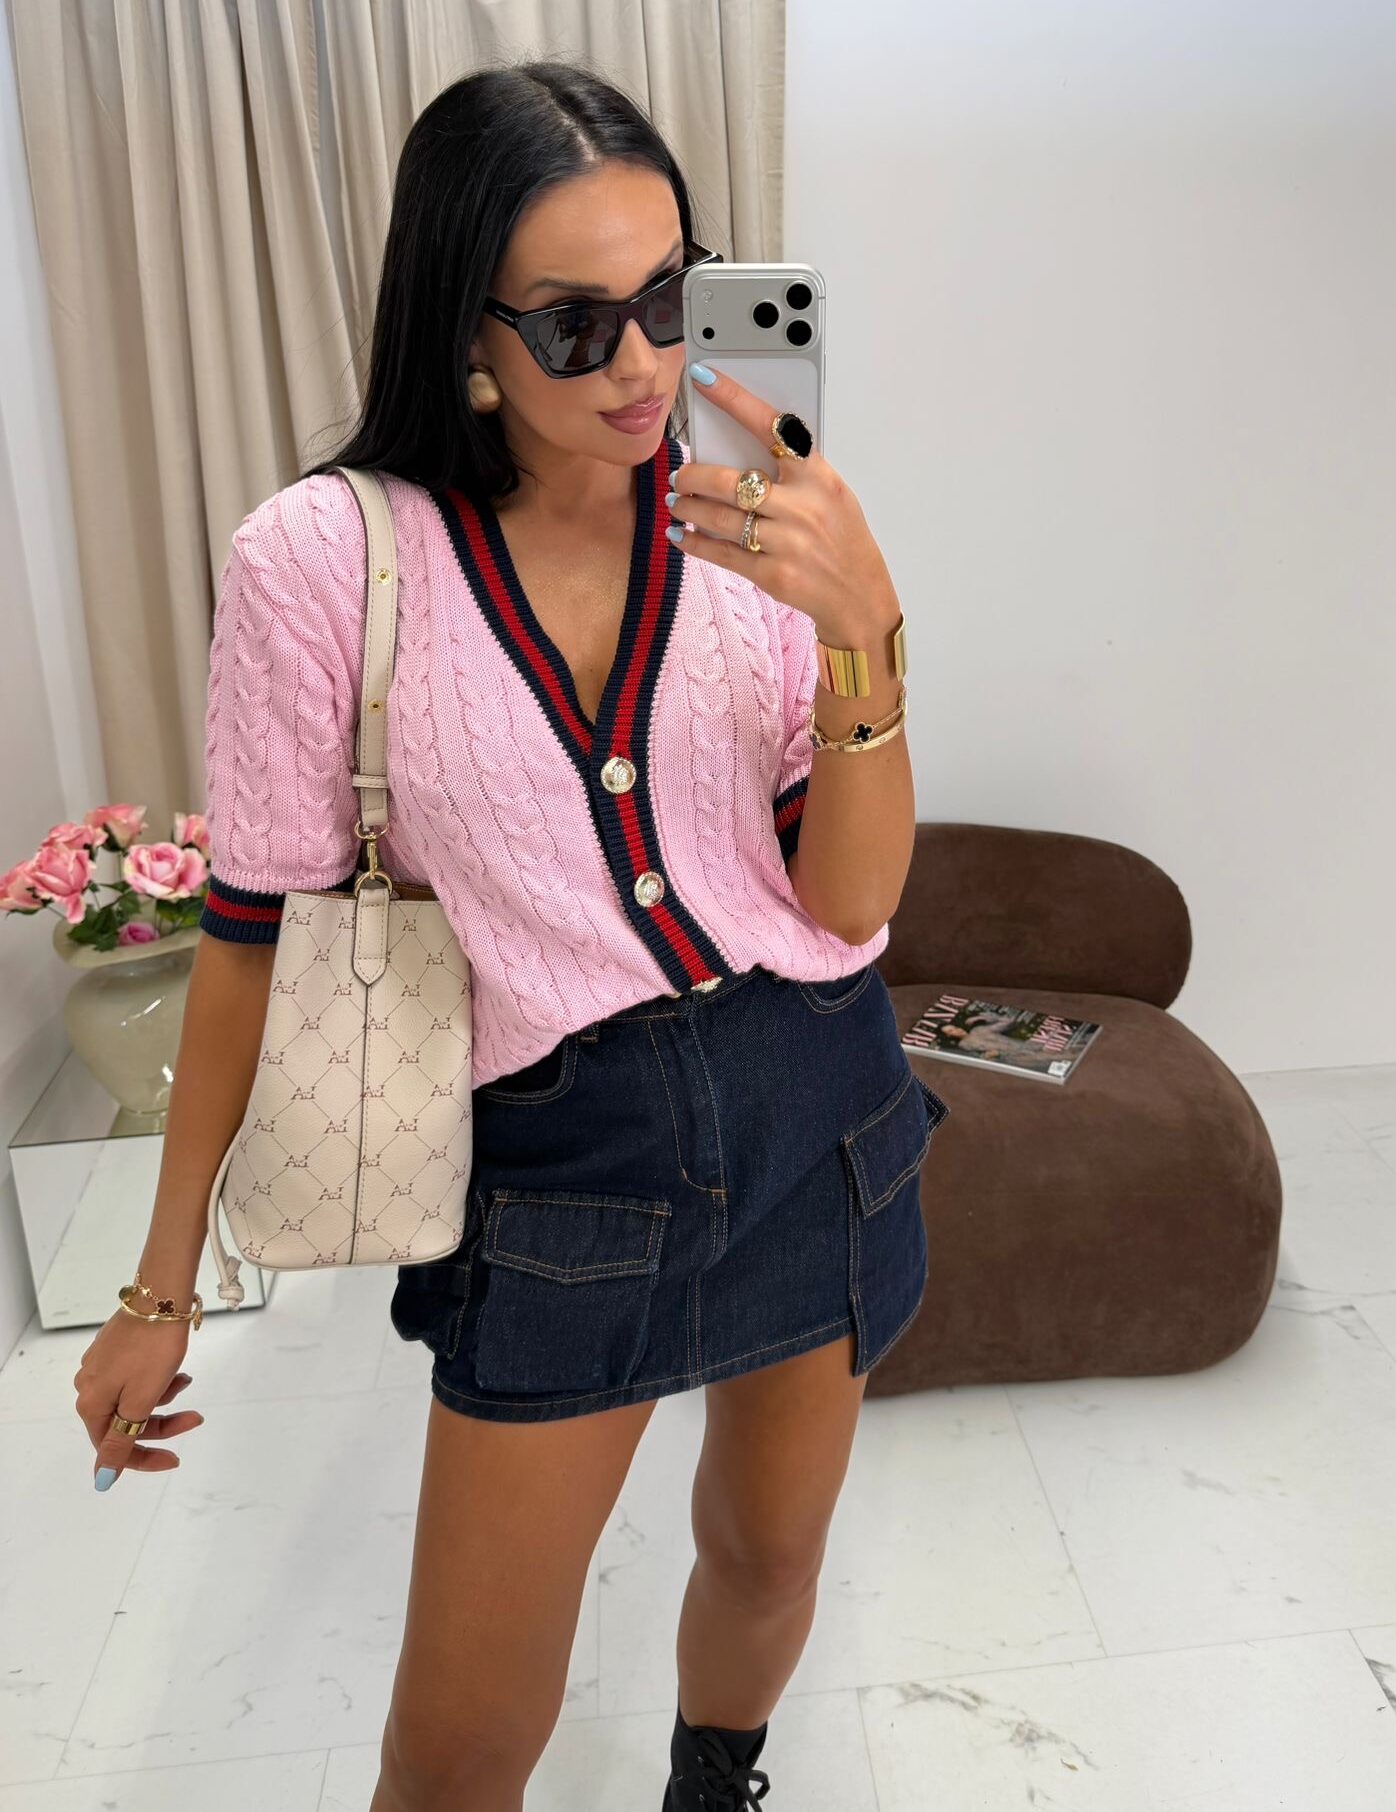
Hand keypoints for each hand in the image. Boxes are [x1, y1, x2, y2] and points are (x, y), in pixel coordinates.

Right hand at [74, 1311, 202, 1490]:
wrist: (161, 1296)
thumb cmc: (152, 1348)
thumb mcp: (140, 1400)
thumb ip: (121, 1441)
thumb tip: (101, 1479)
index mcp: (91, 1402)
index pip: (113, 1447)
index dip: (144, 1458)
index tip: (175, 1458)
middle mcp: (89, 1385)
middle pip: (124, 1422)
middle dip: (161, 1424)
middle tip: (194, 1417)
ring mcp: (101, 1365)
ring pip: (133, 1399)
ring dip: (161, 1398)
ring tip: (184, 1380)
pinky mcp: (115, 1349)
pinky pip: (134, 1378)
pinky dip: (156, 1380)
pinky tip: (175, 1370)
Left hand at [669, 364, 902, 642]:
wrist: (859, 594)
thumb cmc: (841, 538)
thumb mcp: (829, 493)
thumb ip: (792, 472)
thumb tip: (737, 451)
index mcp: (817, 476)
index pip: (769, 426)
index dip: (733, 399)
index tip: (703, 379)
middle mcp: (801, 507)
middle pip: (730, 482)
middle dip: (694, 476)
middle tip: (682, 475)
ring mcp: (786, 543)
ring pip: (719, 518)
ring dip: (688, 507)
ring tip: (677, 502)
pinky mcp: (772, 575)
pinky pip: (721, 553)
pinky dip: (694, 542)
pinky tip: (682, 534)